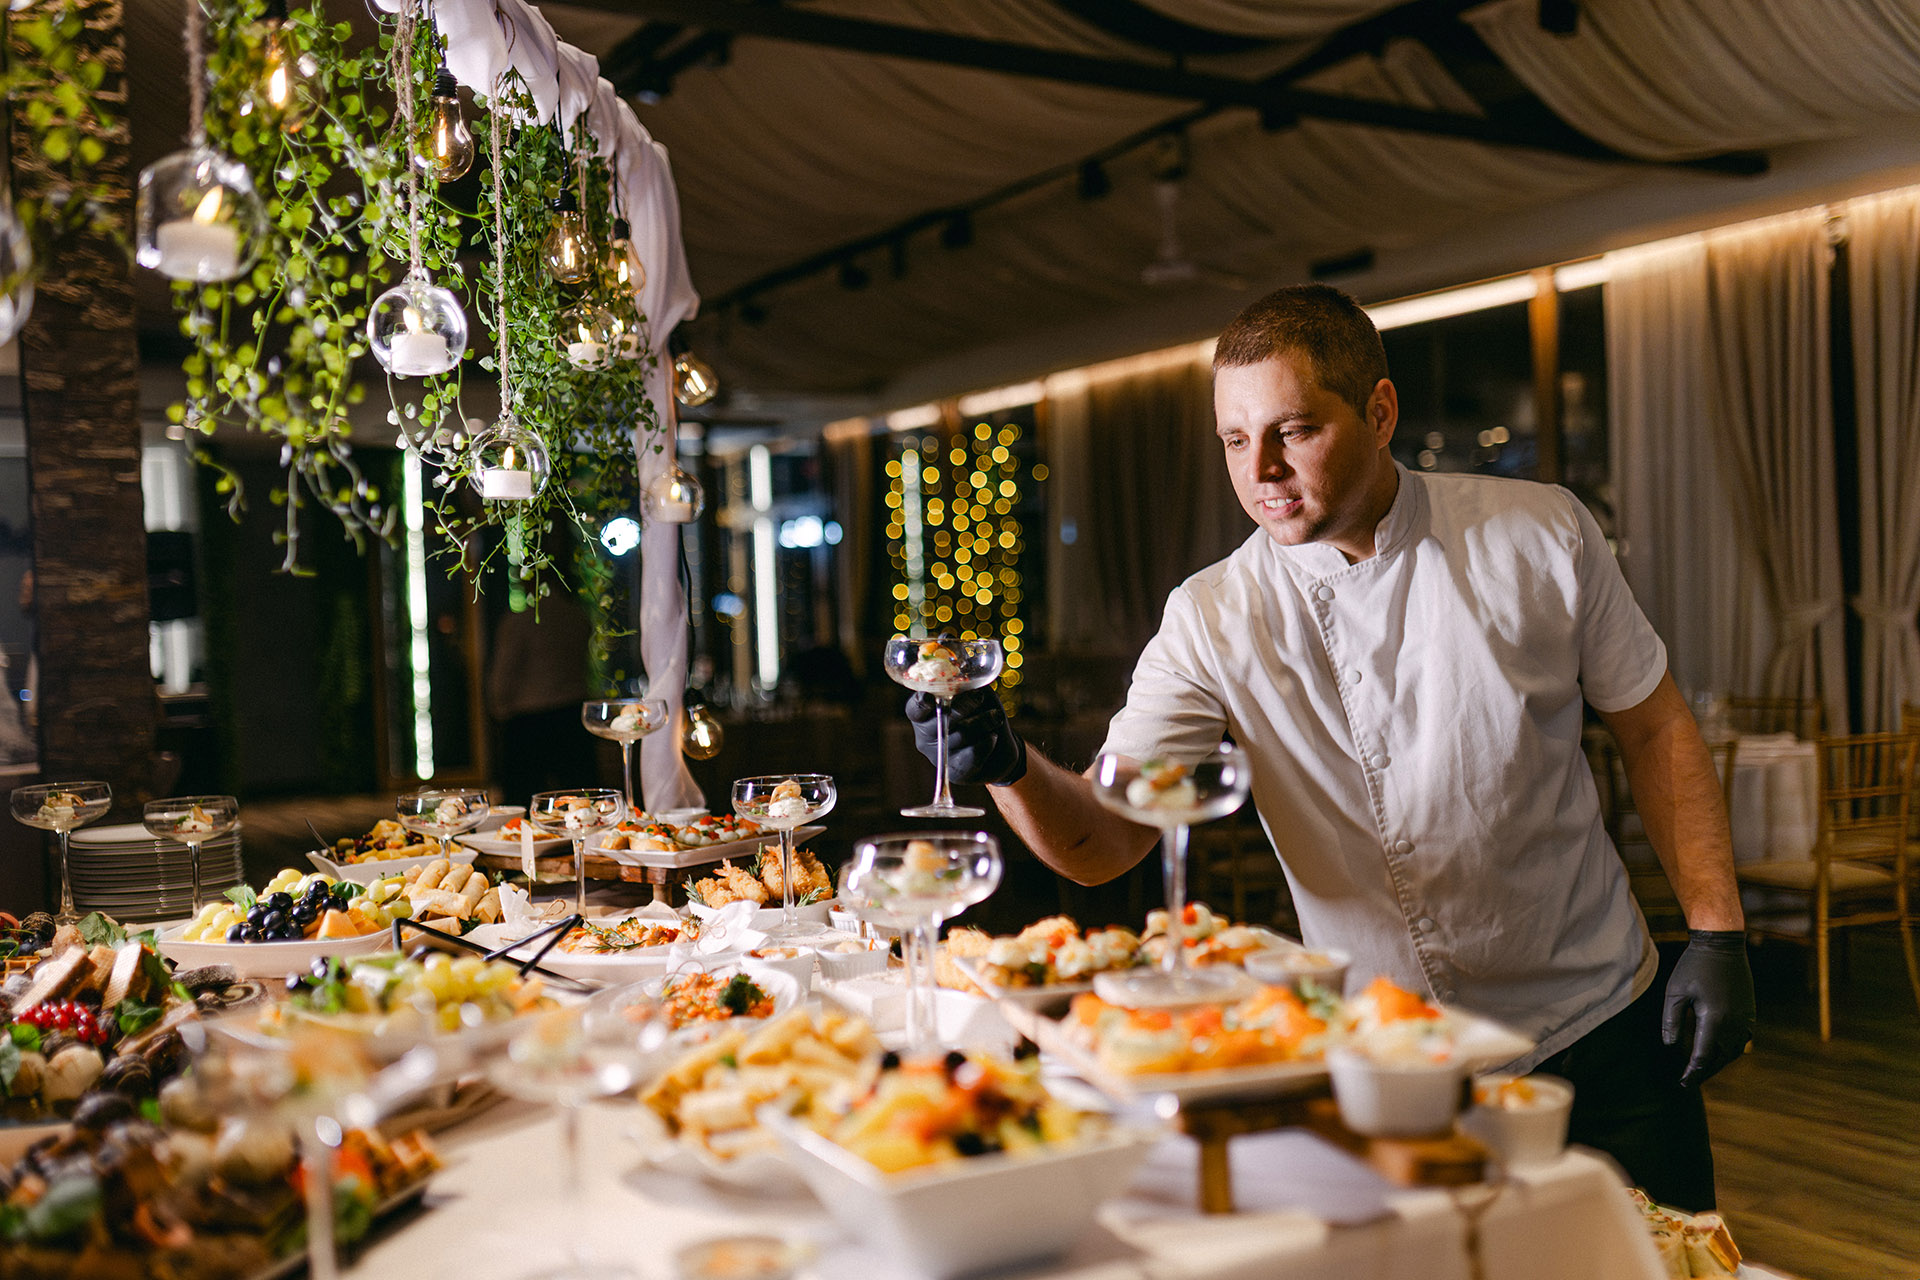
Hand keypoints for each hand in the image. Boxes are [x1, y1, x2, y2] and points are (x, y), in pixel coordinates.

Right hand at [905, 688, 1025, 785]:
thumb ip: (967, 686)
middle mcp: (927, 736)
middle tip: (979, 698)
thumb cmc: (982, 712)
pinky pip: (972, 754)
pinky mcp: (958, 772)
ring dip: (983, 722)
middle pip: (939, 720)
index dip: (920, 703)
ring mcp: (941, 756)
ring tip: (996, 716)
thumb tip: (963, 679)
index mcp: (924, 714)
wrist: (1000, 745)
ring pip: (960, 735)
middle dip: (962, 706)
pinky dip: (987, 742)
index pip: (915, 709)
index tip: (929, 696)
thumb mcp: (976, 693)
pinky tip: (993, 736)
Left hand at [1662, 929, 1755, 1086]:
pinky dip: (1729, 1051)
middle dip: (1704, 1072)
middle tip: (1689, 1082)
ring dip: (1717, 1063)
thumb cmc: (1694, 966)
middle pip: (1719, 1059)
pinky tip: (1718, 1052)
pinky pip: (1741, 1041)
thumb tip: (1671, 1046)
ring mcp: (1745, 1020)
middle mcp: (1734, 1024)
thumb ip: (1671, 1021)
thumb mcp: (1675, 992)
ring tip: (1701, 1070)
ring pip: (1732, 1052)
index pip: (1702, 1056)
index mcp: (1713, 1020)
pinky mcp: (1750, 1014)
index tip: (1682, 1083)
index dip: (1692, 1072)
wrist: (1722, 945)